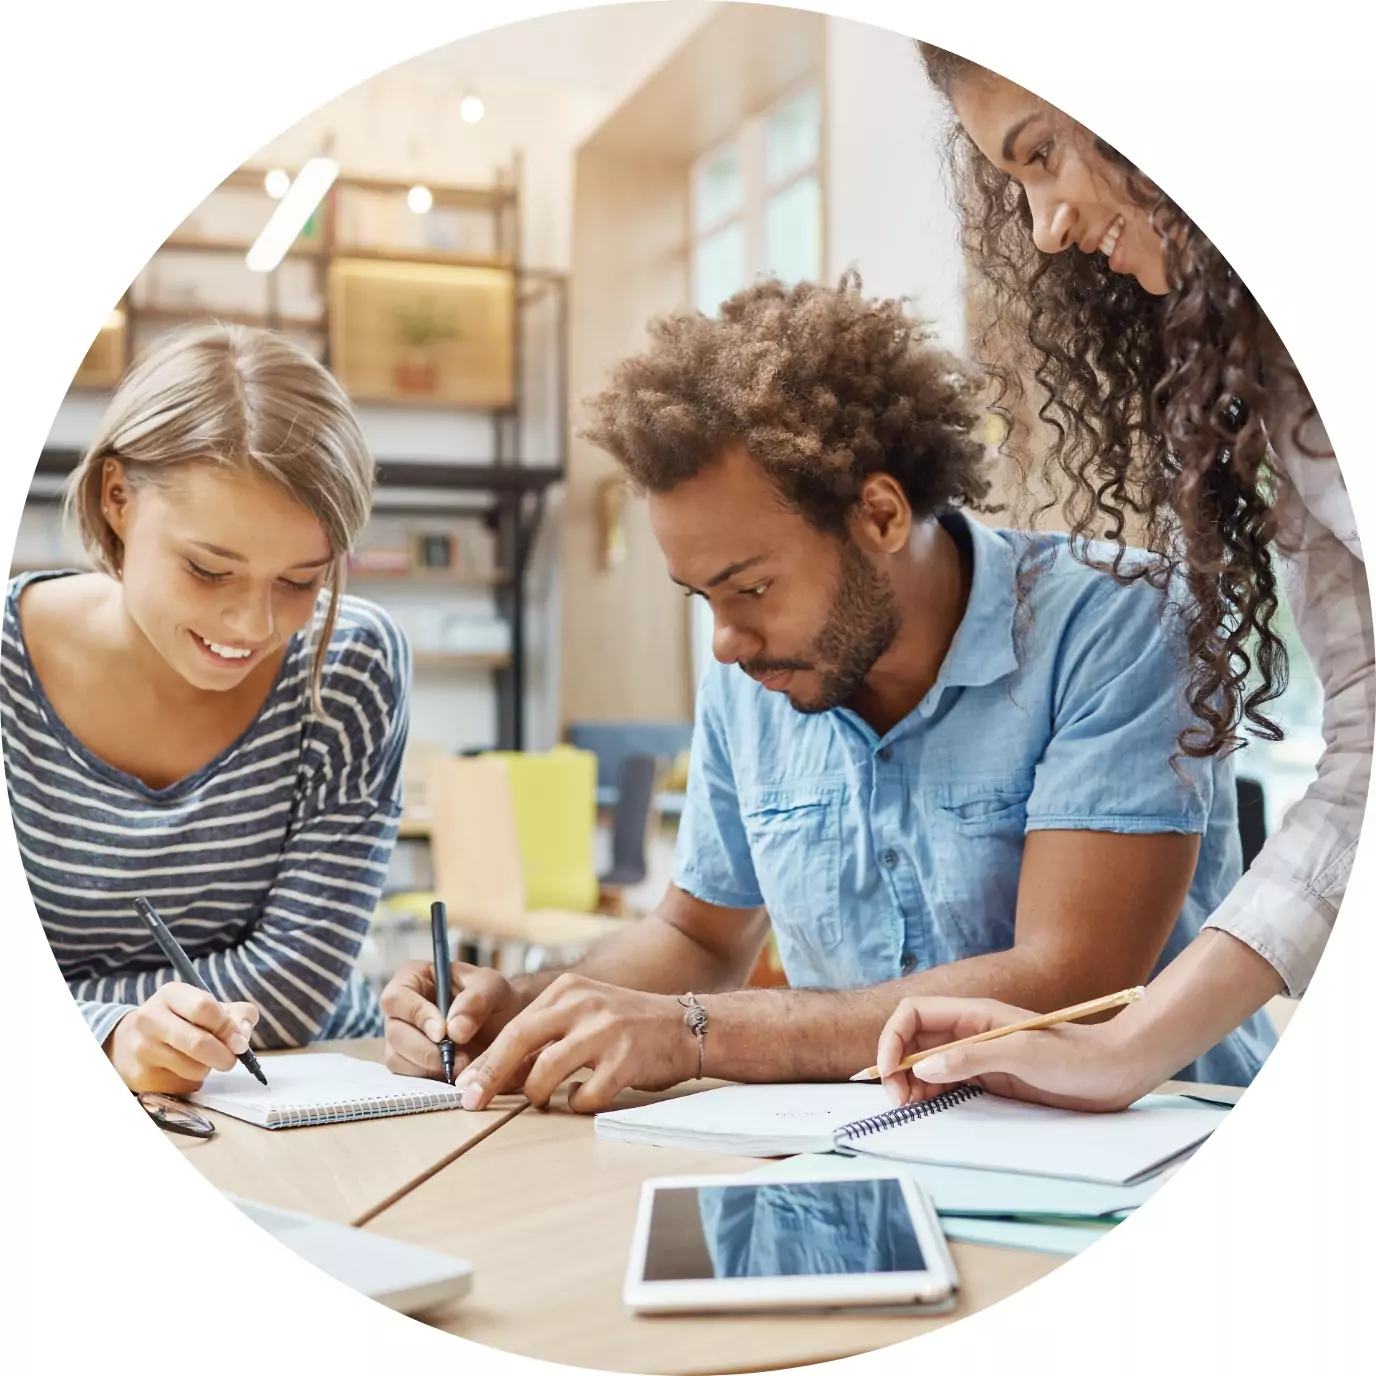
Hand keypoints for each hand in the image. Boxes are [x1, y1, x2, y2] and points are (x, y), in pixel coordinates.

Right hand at [105, 983, 258, 1094]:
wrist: (131, 1041)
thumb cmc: (182, 1021)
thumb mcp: (208, 1006)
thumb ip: (237, 1015)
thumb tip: (243, 1037)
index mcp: (171, 994)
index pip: (204, 1007)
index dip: (227, 1027)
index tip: (239, 1041)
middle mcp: (150, 1018)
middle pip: (198, 1042)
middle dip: (223, 1055)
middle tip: (230, 1060)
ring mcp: (142, 1048)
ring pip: (192, 1068)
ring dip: (207, 1069)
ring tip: (201, 1061)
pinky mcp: (140, 1076)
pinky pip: (180, 1085)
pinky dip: (192, 1082)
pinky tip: (183, 1071)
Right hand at [380, 958, 524, 1080]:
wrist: (504, 1024)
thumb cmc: (494, 997)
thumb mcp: (493, 987)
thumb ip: (476, 1000)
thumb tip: (455, 1030)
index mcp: (412, 978)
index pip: (397, 998)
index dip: (416, 1016)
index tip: (443, 1032)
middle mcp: (400, 1009)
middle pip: (394, 1032)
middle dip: (425, 1049)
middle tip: (457, 1058)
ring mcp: (400, 1038)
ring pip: (397, 1059)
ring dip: (430, 1067)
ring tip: (463, 1064)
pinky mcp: (407, 1064)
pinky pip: (408, 1078)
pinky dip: (431, 1079)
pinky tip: (455, 1073)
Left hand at [454, 974, 697, 1113]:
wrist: (686, 1026)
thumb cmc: (627, 1026)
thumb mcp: (584, 1015)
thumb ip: (546, 1037)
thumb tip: (497, 1074)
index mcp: (567, 990)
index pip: (513, 1027)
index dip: (486, 1061)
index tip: (465, 1087)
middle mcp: (583, 1004)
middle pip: (519, 1041)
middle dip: (491, 1076)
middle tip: (472, 1102)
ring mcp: (605, 1031)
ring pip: (545, 1072)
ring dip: (537, 1094)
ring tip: (546, 1099)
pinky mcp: (626, 1059)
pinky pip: (584, 1095)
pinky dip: (578, 1104)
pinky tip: (585, 1098)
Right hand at [876, 996, 1147, 1112]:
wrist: (1114, 1072)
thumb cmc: (1074, 1057)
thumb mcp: (1022, 1054)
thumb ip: (971, 1059)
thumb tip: (921, 1069)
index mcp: (974, 1014)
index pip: (914, 1014)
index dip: (892, 1039)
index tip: (889, 1073)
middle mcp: (969, 1032)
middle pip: (913, 1040)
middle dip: (895, 1065)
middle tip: (897, 1100)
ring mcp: (978, 1055)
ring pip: (925, 1063)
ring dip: (909, 1082)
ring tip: (908, 1106)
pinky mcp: (989, 1078)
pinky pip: (946, 1082)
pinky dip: (928, 1093)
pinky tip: (927, 1105)